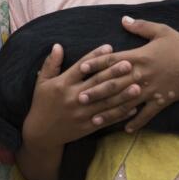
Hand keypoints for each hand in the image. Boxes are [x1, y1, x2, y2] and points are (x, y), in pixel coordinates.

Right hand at [21, 44, 143, 150]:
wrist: (41, 134)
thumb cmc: (42, 104)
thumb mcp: (42, 83)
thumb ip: (51, 64)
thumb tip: (58, 45)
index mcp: (63, 84)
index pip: (82, 67)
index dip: (96, 57)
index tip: (110, 47)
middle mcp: (73, 98)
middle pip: (97, 83)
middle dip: (114, 73)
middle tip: (130, 64)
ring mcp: (81, 113)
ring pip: (106, 102)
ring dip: (123, 94)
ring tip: (138, 85)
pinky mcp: (87, 127)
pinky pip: (107, 119)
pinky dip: (121, 114)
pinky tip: (134, 108)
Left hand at [80, 17, 178, 132]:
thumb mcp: (162, 31)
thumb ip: (141, 26)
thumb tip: (123, 18)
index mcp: (140, 57)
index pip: (113, 61)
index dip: (96, 64)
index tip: (82, 69)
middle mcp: (142, 75)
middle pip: (114, 84)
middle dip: (95, 92)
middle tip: (78, 98)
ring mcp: (150, 90)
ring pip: (125, 103)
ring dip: (109, 111)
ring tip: (93, 118)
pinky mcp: (160, 101)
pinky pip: (146, 115)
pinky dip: (136, 122)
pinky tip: (125, 130)